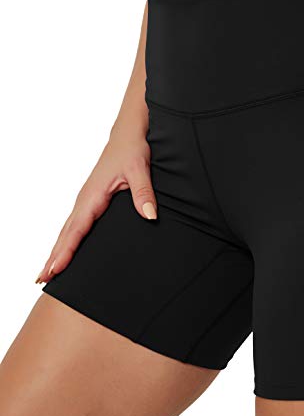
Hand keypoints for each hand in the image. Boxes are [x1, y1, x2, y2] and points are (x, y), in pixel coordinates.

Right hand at [35, 118, 155, 283]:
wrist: (127, 135)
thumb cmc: (132, 150)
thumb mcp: (140, 169)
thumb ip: (143, 192)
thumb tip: (150, 216)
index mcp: (93, 195)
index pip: (77, 228)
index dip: (66, 250)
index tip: (55, 269)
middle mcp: (85, 199)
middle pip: (66, 233)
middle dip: (54, 257)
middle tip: (41, 280)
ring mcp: (86, 200)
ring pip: (67, 230)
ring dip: (57, 250)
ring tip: (46, 272)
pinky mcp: (92, 200)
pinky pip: (75, 224)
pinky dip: (66, 240)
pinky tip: (65, 250)